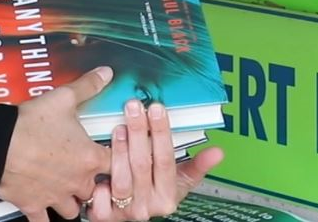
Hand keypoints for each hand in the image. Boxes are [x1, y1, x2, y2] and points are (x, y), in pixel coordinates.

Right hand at [0, 67, 115, 221]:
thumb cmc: (29, 124)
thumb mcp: (64, 98)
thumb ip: (88, 86)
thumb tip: (105, 74)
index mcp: (89, 157)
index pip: (118, 166)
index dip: (117, 162)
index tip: (114, 160)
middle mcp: (76, 181)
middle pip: (96, 191)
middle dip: (93, 184)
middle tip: (88, 176)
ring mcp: (55, 196)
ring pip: (74, 209)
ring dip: (73, 202)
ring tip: (69, 192)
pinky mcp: (34, 205)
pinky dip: (45, 218)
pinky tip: (45, 213)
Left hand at [87, 100, 225, 221]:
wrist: (128, 218)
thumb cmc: (155, 194)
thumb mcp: (178, 183)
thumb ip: (196, 166)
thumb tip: (218, 152)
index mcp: (168, 196)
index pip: (166, 160)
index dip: (162, 133)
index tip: (156, 108)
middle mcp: (148, 205)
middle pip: (142, 165)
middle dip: (138, 132)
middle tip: (134, 106)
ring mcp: (125, 212)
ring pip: (121, 179)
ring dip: (118, 150)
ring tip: (119, 126)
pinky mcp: (104, 216)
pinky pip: (100, 198)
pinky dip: (100, 179)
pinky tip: (99, 157)